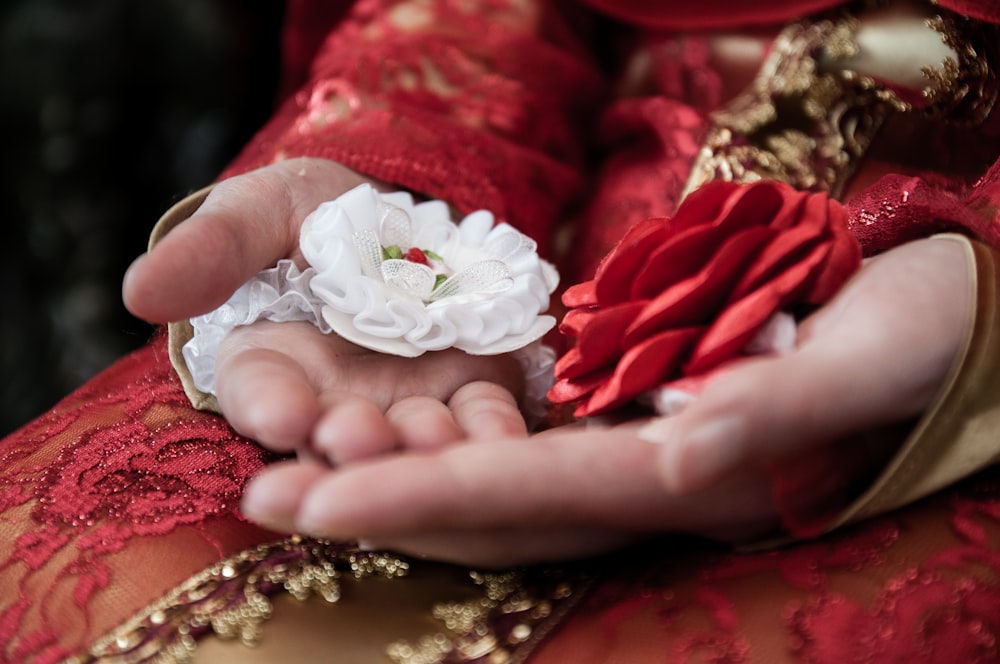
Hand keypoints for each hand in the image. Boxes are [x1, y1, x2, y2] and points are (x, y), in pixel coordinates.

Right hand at [123, 158, 527, 458]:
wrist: (395, 224)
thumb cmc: (312, 218)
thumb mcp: (259, 213)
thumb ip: (212, 249)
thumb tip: (141, 292)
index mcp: (270, 366)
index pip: (260, 394)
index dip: (269, 406)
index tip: (282, 414)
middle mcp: (334, 401)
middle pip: (338, 436)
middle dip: (352, 442)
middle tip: (361, 438)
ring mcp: (404, 404)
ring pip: (411, 441)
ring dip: (424, 452)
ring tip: (437, 447)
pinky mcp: (467, 390)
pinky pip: (479, 418)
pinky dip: (491, 430)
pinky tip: (506, 435)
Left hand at [239, 236, 971, 565]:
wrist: (932, 328)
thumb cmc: (917, 342)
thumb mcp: (869, 359)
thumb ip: (784, 400)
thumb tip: (692, 435)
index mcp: (693, 478)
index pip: (535, 494)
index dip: (424, 499)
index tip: (317, 497)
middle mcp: (646, 482)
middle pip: (491, 508)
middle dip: (375, 508)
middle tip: (260, 500)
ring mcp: (631, 456)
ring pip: (493, 484)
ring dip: (390, 481)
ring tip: (288, 476)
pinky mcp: (628, 421)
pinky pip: (522, 446)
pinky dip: (445, 446)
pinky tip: (384, 434)